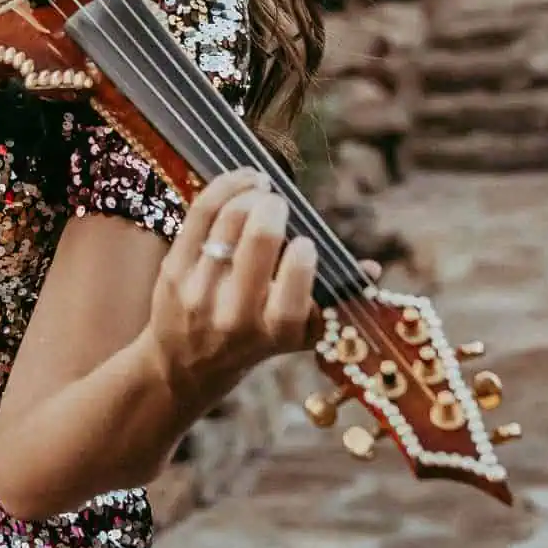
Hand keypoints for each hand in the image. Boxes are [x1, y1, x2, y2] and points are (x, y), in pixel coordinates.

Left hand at [139, 169, 317, 415]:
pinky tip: (242, 180)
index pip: (291, 296)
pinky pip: (199, 215)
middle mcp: (235, 315)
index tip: (306, 241)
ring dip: (248, 194)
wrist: (184, 366)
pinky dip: (223, 188)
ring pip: (227, 222)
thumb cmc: (253, 344)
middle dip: (274, 211)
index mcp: (274, 333)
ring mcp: (200, 290)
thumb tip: (372, 270)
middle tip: (280, 203)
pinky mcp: (174, 269)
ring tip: (261, 188)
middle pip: (257, 245)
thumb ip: (333, 304)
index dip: (302, 260)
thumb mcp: (296, 336)